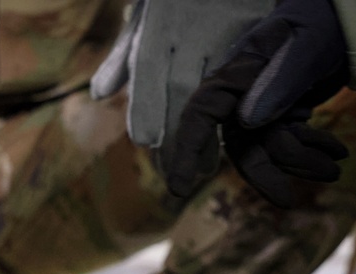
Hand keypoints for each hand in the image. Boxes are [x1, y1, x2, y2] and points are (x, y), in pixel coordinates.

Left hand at [90, 0, 273, 176]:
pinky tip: (229, 143)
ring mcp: (228, 29)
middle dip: (176, 133)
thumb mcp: (147, 11)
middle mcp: (193, 24)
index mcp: (161, 16)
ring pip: (216, 90)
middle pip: (182, 86)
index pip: (147, 64)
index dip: (147, 105)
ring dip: (210, 134)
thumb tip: (100, 95)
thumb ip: (125, 53)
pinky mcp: (256, 33)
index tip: (145, 142)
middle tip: (172, 175)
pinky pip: (245, 82)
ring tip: (202, 170)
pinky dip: (236, 115)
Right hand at [166, 0, 350, 207]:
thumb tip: (248, 122)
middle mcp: (243, 94)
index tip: (181, 189)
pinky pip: (289, 143)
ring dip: (302, 162)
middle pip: (241, 144)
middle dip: (265, 174)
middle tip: (287, 200)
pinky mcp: (284, 113)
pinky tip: (338, 151)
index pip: (201, 114)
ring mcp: (263, 106)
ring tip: (336, 166)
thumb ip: (279, 82)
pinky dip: (313, 150)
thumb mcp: (306, 48)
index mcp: (237, 73)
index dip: (187, 150)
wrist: (347, 20)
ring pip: (270, 149)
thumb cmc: (323, 22)